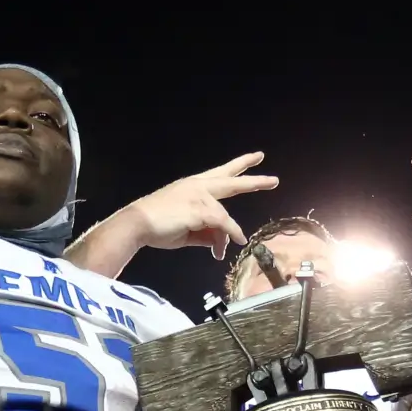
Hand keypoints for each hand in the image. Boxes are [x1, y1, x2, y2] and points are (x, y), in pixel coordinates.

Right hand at [120, 153, 278, 259]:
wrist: (137, 224)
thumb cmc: (157, 226)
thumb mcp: (187, 230)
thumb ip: (206, 233)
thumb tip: (221, 243)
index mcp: (193, 186)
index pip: (220, 173)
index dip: (239, 166)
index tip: (254, 159)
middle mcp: (198, 186)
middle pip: (232, 180)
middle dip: (254, 180)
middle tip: (274, 180)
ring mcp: (199, 195)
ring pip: (225, 215)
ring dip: (226, 235)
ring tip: (219, 252)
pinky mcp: (200, 209)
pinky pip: (223, 224)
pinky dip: (229, 235)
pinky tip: (230, 246)